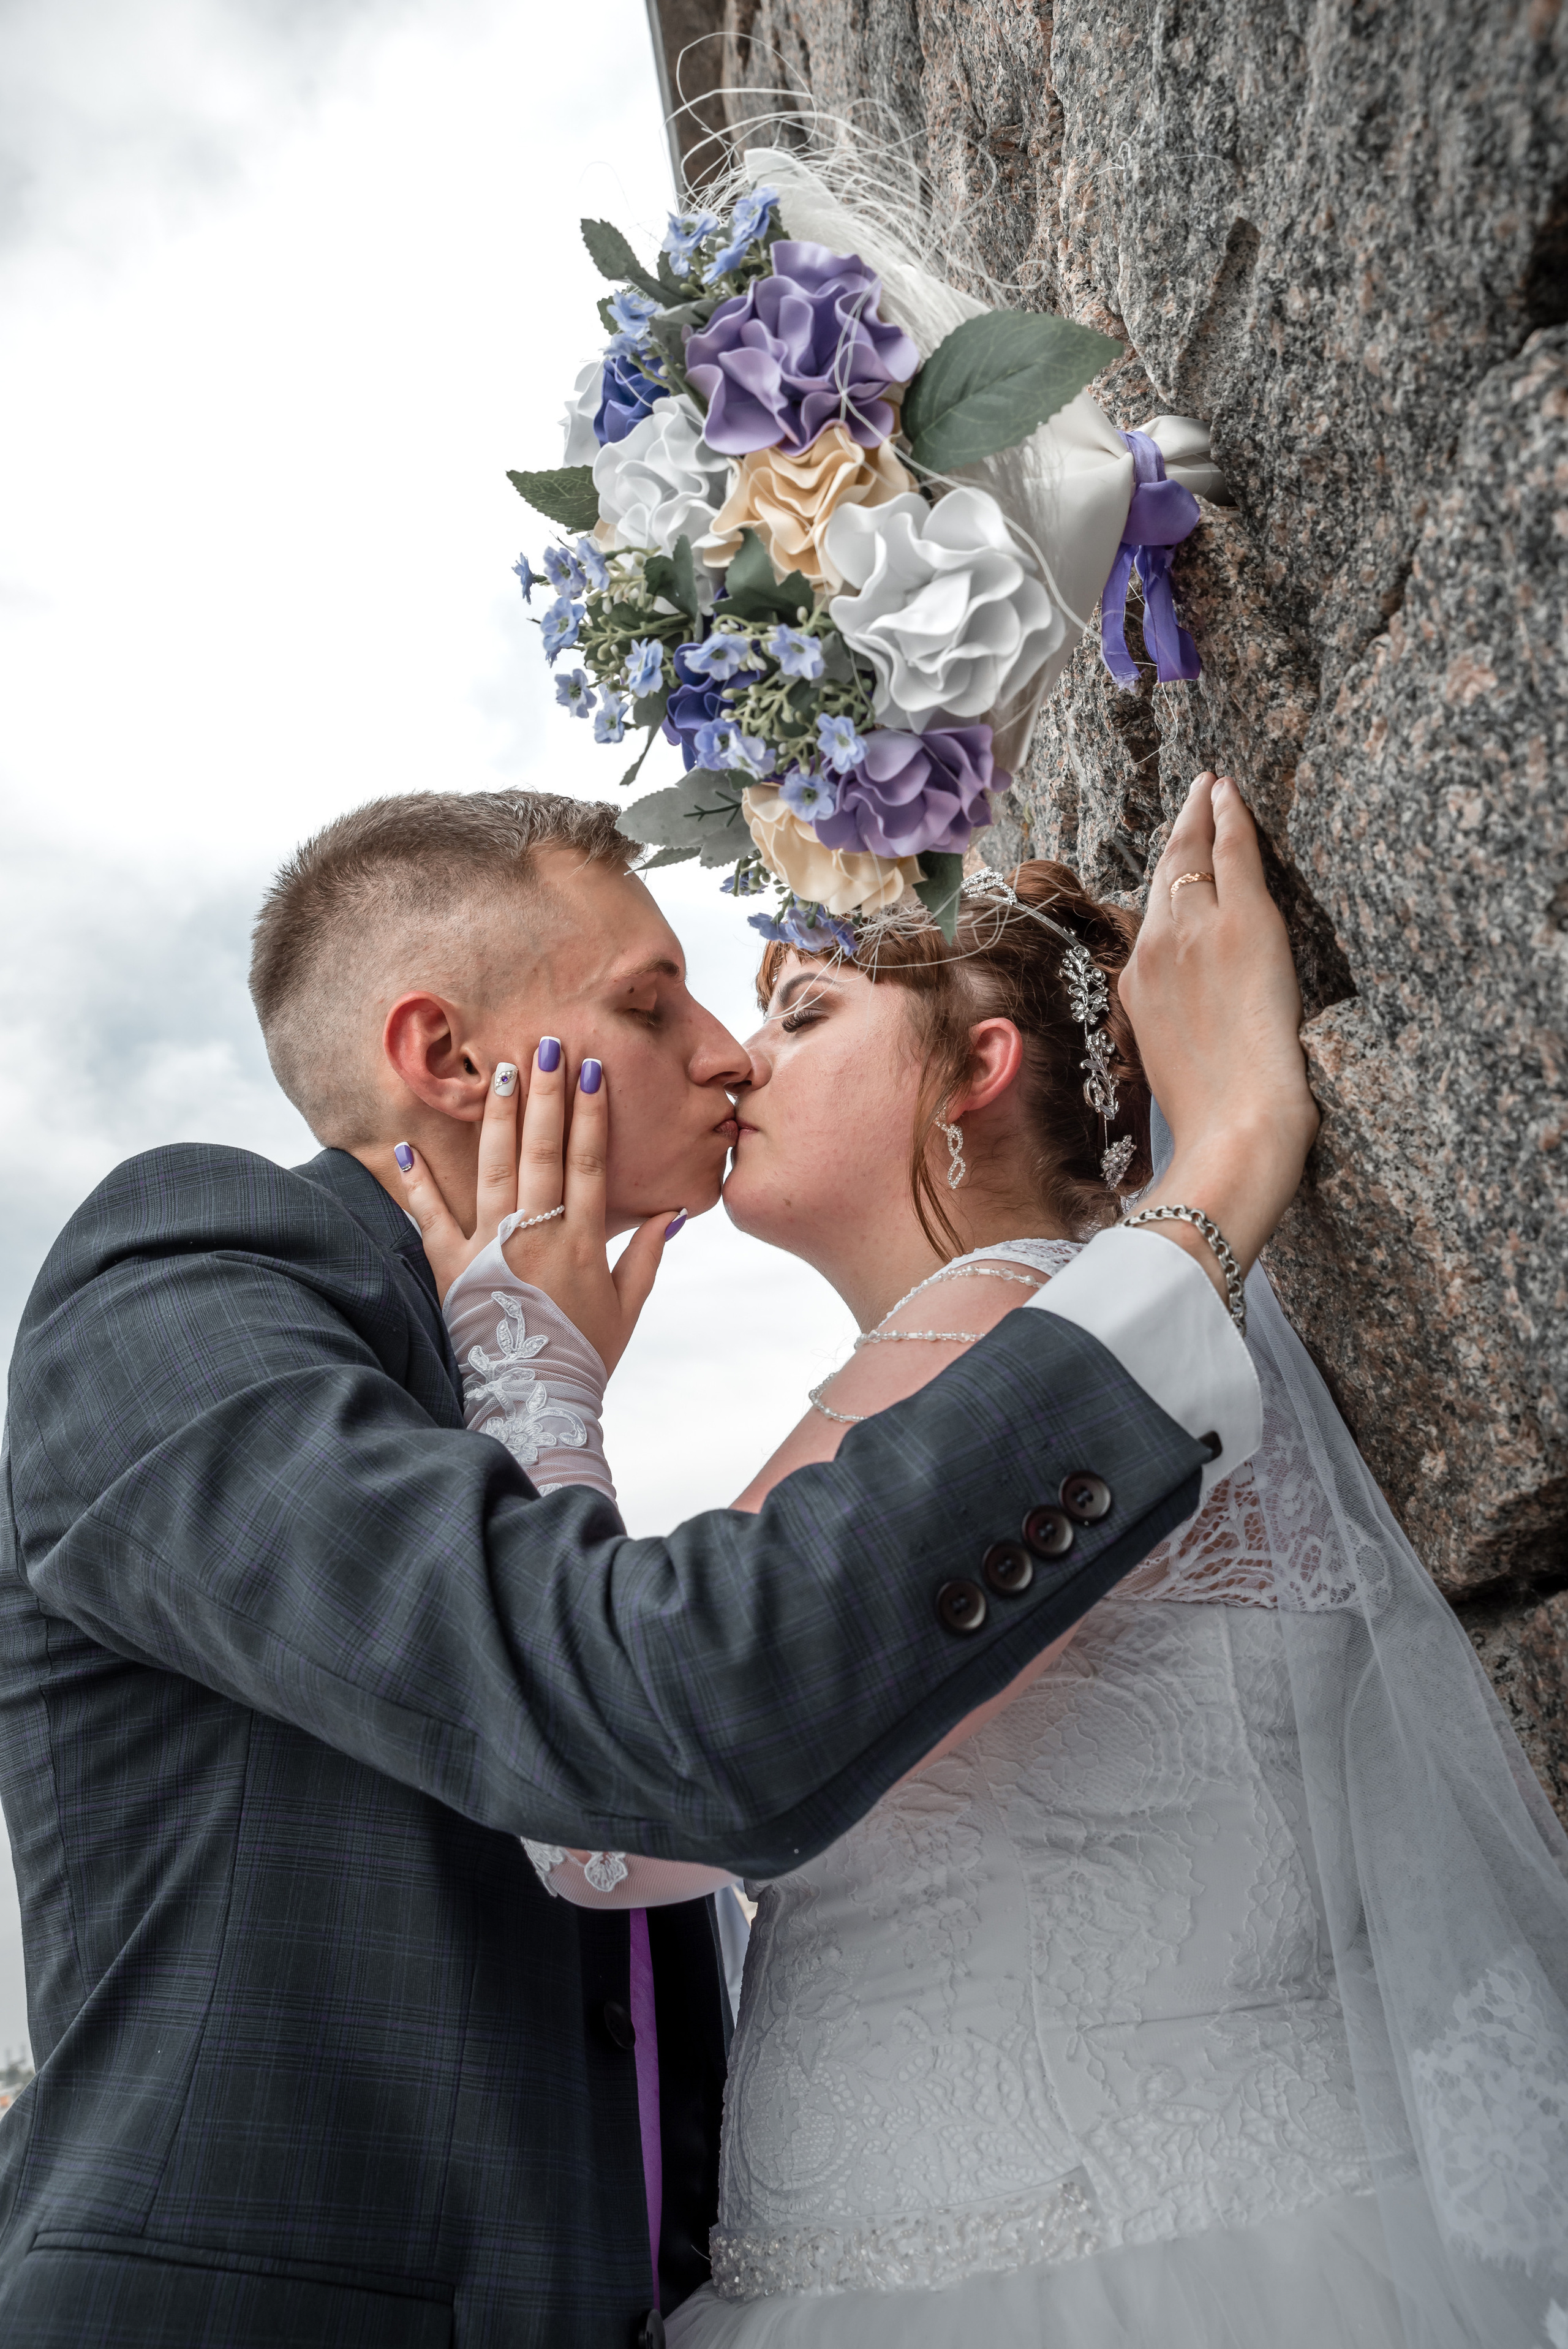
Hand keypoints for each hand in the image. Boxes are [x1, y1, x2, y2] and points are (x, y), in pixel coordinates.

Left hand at [395, 1043, 681, 1372]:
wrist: (535, 1403)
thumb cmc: (586, 1357)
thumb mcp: (627, 1308)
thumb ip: (647, 1256)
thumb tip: (673, 1212)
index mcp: (584, 1242)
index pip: (589, 1162)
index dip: (590, 1112)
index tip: (588, 1069)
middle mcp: (538, 1236)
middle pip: (543, 1151)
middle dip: (544, 1094)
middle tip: (545, 1044)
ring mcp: (492, 1249)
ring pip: (494, 1169)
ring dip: (497, 1116)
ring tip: (498, 1069)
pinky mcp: (453, 1270)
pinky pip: (430, 1219)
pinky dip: (416, 1184)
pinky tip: (404, 1146)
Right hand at [1118, 773, 1318, 1282]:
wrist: (1232, 1126)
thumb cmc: (1212, 1118)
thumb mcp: (1171, 1068)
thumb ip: (1173, 1030)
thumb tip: (1186, 1024)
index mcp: (1138, 989)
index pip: (1153, 923)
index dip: (1165, 885)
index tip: (1174, 862)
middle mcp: (1154, 952)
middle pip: (1163, 877)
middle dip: (1178, 831)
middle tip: (1193, 796)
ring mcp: (1193, 932)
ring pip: (1192, 857)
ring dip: (1203, 815)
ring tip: (1213, 787)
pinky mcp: (1240, 922)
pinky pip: (1232, 853)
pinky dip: (1230, 818)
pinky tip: (1231, 794)